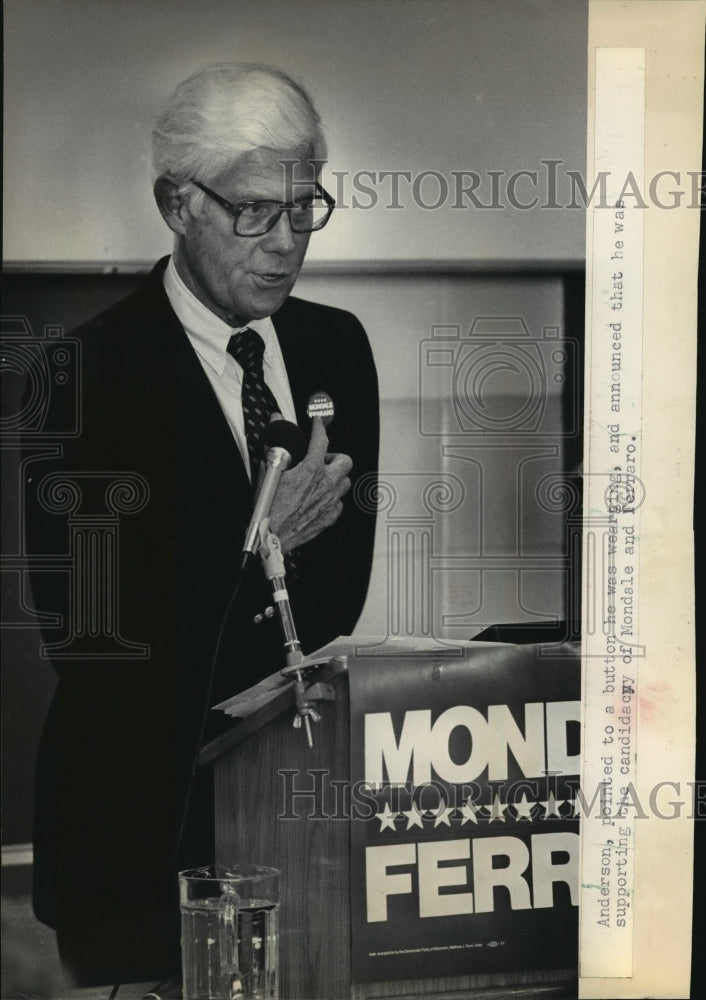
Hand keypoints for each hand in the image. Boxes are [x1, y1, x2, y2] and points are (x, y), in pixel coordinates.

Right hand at [264, 417, 351, 551]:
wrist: (272, 536)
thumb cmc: (269, 508)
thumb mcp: (268, 472)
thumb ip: (275, 447)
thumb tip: (275, 428)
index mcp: (311, 470)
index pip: (321, 440)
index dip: (319, 427)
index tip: (318, 424)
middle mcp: (325, 484)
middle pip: (345, 461)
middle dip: (335, 456)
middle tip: (322, 459)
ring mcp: (330, 501)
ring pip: (345, 481)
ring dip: (336, 477)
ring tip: (321, 478)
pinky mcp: (330, 517)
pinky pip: (339, 502)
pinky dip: (332, 497)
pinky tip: (319, 497)